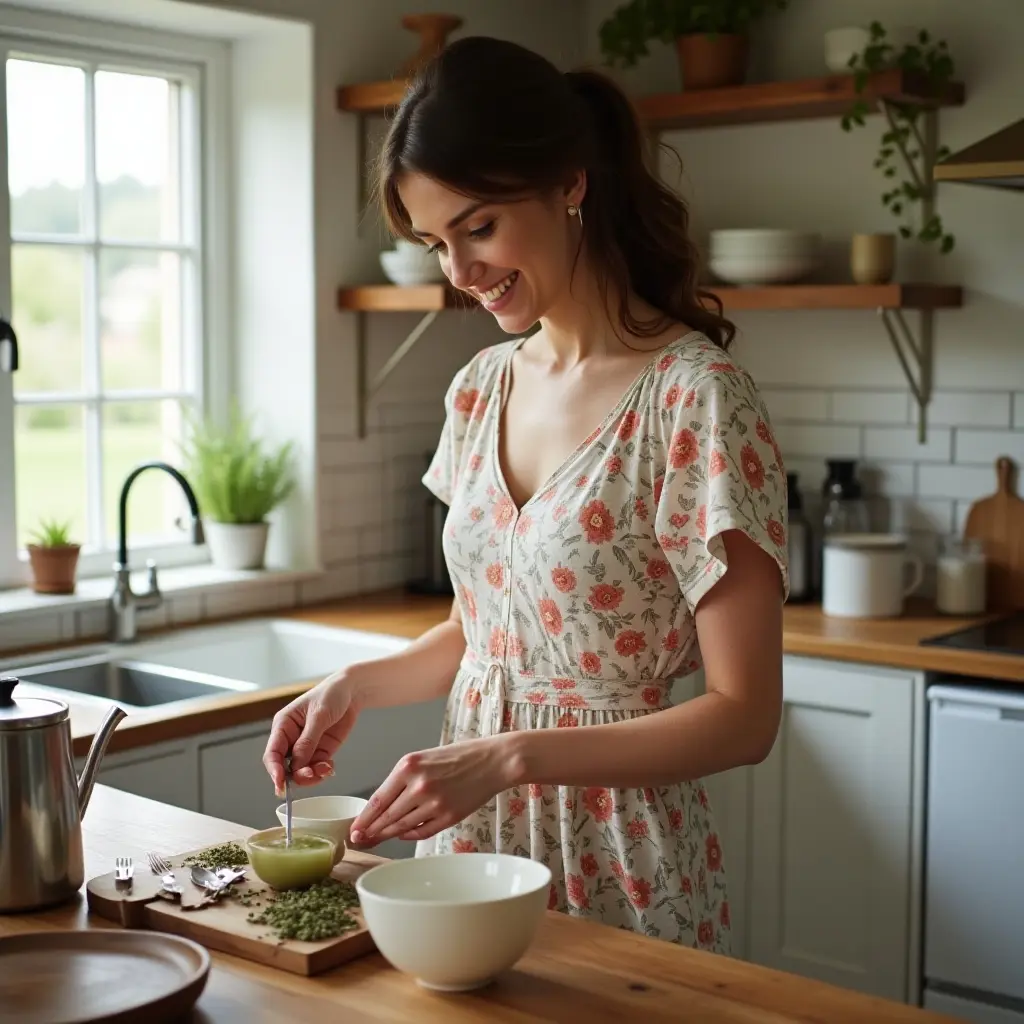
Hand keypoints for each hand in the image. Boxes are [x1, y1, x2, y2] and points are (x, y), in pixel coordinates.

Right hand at [262, 672, 361, 796]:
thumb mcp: (319, 715)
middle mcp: (292, 738)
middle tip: (311, 775)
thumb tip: (296, 764)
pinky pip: (316, 768)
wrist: (353, 691)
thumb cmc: (331, 694)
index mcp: (284, 725)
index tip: (280, 785)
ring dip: (312, 775)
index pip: (272, 753)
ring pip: (301, 770)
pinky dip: (322, 771)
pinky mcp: (321, 750)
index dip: (274, 770)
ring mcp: (307, 746)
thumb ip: (307, 741)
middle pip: (285, 766)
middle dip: (297, 775)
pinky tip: (330, 766)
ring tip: (325, 769)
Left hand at [350, 736, 512, 845]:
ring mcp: (434, 804)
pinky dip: (409, 835)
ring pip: (402, 827)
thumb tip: (380, 805)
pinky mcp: (448, 817)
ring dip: (387, 835)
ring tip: (375, 840)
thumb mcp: (423, 759)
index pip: (377, 800)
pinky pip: (421, 832)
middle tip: (358, 840)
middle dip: (371, 831)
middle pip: (387, 817)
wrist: (492, 760)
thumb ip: (402, 780)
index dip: (363, 819)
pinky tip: (402, 835)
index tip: (353, 830)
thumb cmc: (458, 757)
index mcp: (408, 767)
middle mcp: (418, 786)